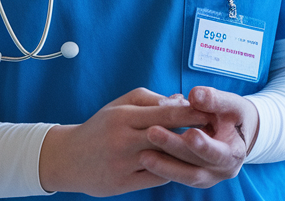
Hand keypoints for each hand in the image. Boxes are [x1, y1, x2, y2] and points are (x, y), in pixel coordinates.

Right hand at [38, 88, 212, 196]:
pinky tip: (183, 165)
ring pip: (163, 160)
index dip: (189, 113)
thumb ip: (150, 100)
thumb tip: (180, 100)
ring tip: (204, 149)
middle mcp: (123, 140)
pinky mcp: (122, 184)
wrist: (68, 158)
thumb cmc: (99, 128)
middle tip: (216, 131)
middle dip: (193, 134)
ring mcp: (123, 164)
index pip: (164, 113)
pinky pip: (155, 178)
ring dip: (184, 156)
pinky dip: (170, 170)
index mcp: (123, 116)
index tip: (210, 111)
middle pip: (166, 136)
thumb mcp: (119, 106)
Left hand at [138, 86, 258, 188]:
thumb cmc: (233, 115)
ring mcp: (206, 177)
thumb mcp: (231, 104)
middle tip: (152, 133)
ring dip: (163, 165)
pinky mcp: (192, 176)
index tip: (189, 133)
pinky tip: (143, 157)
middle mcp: (221, 171)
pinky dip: (161, 167)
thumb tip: (195, 94)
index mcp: (234, 153)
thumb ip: (214, 100)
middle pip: (196, 165)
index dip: (204, 145)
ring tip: (142, 154)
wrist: (236, 132)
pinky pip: (175, 174)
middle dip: (174, 149)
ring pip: (184, 175)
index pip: (218, 153)